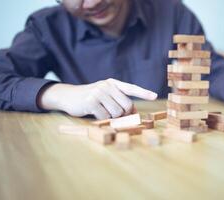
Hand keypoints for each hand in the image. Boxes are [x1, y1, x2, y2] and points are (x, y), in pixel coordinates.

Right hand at [38, 78, 156, 118]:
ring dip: (111, 117)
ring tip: (101, 111)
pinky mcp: (91, 102)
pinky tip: (94, 112)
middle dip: (122, 114)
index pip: (131, 88)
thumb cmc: (90, 98)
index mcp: (113, 83)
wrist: (68, 96)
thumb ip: (118, 101)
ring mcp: (99, 93)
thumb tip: (133, 114)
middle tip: (112, 113)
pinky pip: (105, 116)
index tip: (154, 96)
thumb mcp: (105, 95)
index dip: (143, 93)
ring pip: (117, 113)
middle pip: (126, 106)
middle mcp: (107, 86)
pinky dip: (101, 118)